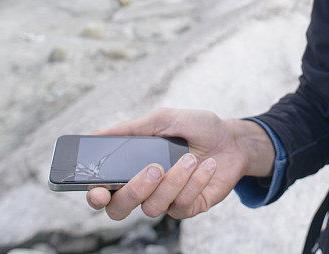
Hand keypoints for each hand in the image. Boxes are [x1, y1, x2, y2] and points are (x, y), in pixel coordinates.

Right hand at [85, 108, 274, 220]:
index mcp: (131, 168)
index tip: (99, 190)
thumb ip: (133, 128)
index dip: (95, 195)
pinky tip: (206, 166)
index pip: (103, 190)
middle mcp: (145, 189)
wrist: (233, 139)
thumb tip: (97, 134)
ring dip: (173, 180)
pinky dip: (195, 183)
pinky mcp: (188, 207)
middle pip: (120, 209)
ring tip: (191, 158)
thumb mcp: (166, 119)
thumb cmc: (197, 128)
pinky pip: (181, 205)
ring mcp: (166, 200)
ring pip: (153, 207)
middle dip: (135, 190)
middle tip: (155, 168)